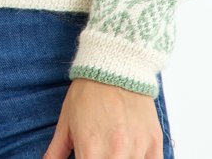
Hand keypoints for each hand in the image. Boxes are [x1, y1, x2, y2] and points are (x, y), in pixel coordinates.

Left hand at [43, 77, 163, 158]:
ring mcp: (137, 148)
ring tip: (113, 149)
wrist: (115, 63)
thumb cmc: (88, 91)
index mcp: (90, 149)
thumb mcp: (66, 121)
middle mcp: (115, 152)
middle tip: (100, 152)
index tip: (85, 157)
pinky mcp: (154, 142)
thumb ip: (56, 151)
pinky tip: (131, 152)